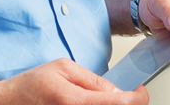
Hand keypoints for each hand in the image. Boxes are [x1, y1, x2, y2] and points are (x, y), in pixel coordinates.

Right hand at [0, 58, 148, 104]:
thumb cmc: (31, 87)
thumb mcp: (63, 68)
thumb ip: (92, 80)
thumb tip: (117, 91)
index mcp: (75, 101)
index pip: (121, 104)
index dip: (138, 97)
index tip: (139, 90)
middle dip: (125, 104)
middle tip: (123, 94)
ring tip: (101, 99)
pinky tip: (91, 104)